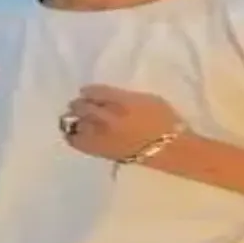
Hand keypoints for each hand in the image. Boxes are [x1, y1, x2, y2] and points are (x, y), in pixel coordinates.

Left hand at [62, 85, 184, 161]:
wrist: (170, 149)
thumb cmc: (164, 120)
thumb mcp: (147, 99)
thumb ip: (124, 96)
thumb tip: (108, 96)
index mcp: (122, 102)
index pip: (95, 92)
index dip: (88, 91)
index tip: (86, 92)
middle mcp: (108, 118)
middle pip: (82, 106)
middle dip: (79, 104)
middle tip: (79, 104)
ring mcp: (102, 136)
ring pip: (77, 123)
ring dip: (76, 119)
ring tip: (79, 119)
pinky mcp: (101, 151)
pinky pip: (77, 142)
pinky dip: (74, 135)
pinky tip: (77, 133)